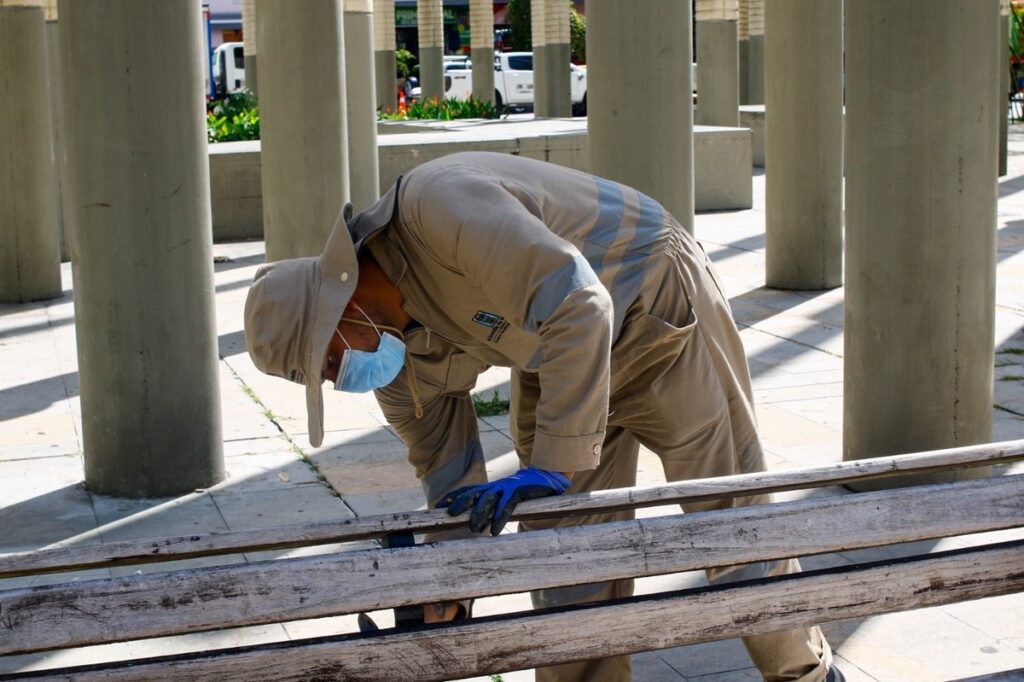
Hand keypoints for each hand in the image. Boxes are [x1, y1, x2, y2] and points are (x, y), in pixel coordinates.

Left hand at [436, 466, 571, 535]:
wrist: (545, 477)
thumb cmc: (523, 491)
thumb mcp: (504, 497)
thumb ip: (492, 505)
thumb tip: (478, 521)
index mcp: (490, 487)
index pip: (468, 490)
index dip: (453, 496)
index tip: (439, 504)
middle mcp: (495, 486)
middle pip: (474, 493)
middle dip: (461, 502)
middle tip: (450, 514)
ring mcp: (506, 487)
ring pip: (488, 500)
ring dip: (480, 514)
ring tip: (474, 529)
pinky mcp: (518, 492)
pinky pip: (507, 506)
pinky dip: (500, 518)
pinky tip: (495, 530)